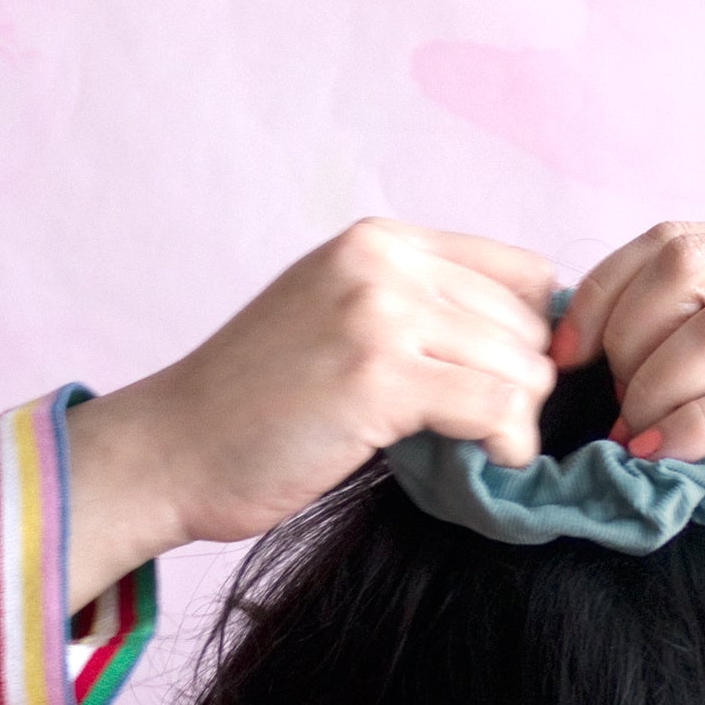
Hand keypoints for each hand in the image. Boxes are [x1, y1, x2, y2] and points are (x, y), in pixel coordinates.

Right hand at [67, 218, 555, 608]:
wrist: (172, 449)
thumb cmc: (257, 404)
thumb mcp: (339, 319)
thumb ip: (419, 310)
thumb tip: (532, 343)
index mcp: (379, 242)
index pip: (523, 273)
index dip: (531, 337)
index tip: (505, 386)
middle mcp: (383, 261)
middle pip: (529, 323)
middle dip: (524, 385)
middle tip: (484, 430)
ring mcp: (380, 314)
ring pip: (523, 365)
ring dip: (517, 421)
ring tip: (477, 448)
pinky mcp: (379, 376)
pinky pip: (497, 406)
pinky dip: (506, 444)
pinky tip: (480, 463)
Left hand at [556, 222, 704, 506]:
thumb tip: (641, 407)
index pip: (676, 241)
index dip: (605, 290)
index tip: (565, 353)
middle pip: (683, 266)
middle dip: (617, 334)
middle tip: (591, 398)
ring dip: (652, 384)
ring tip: (628, 436)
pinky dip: (701, 424)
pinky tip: (668, 454)